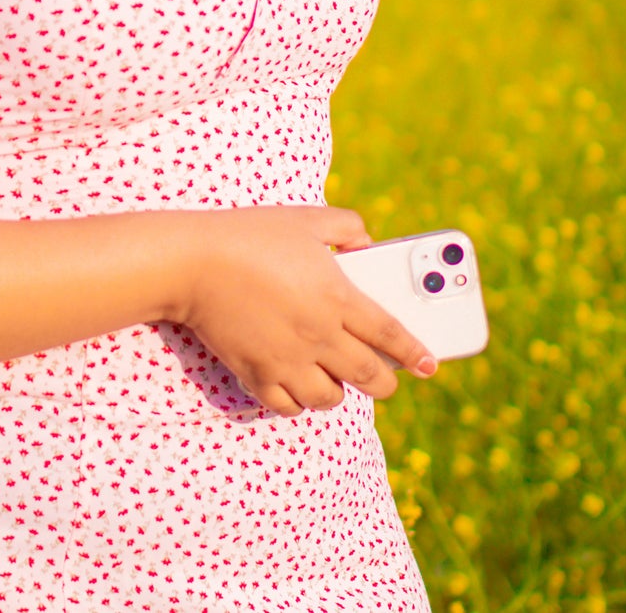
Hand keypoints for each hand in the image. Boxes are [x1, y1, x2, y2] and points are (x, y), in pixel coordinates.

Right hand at [164, 204, 437, 414]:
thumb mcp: (305, 218)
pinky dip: (299, 402)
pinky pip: (289, 407)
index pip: (391, 335)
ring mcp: (289, 361)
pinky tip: (298, 385)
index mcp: (337, 297)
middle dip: (386, 382)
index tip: (431, 364)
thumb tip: (367, 243)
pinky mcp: (257, 375)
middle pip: (370, 376)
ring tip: (336, 376)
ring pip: (332, 398)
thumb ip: (346, 226)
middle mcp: (320, 336)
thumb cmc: (250, 234)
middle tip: (386, 378)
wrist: (193, 261)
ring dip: (340, 391)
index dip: (416, 353)